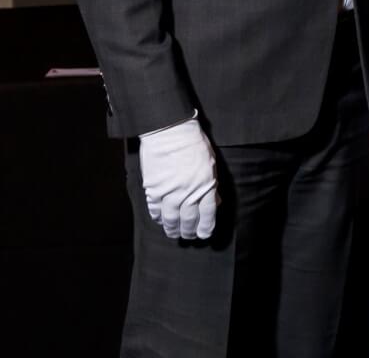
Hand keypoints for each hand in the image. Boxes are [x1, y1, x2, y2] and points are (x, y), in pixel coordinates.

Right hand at [138, 117, 217, 240]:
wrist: (169, 132)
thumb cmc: (193, 144)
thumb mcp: (210, 163)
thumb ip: (212, 184)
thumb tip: (214, 201)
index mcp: (205, 185)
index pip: (207, 213)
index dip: (206, 227)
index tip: (204, 234)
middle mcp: (187, 192)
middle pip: (189, 219)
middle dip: (189, 231)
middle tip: (189, 237)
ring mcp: (169, 192)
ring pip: (170, 218)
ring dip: (172, 228)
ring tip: (174, 233)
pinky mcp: (153, 189)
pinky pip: (155, 209)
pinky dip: (157, 217)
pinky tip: (160, 220)